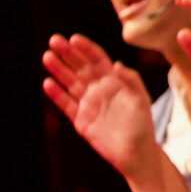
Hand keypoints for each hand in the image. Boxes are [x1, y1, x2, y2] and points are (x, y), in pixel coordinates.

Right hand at [39, 33, 160, 175]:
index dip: (86, 49)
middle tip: (54, 40)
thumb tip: (116, 64)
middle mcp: (99, 90)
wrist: (136, 153)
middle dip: (68, 53)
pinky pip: (66, 104)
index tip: (73, 38)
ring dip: (59, 70)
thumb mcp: (141, 100)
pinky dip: (57, 94)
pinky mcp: (80, 120)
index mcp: (115, 82)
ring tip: (47, 57)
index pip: (98, 60)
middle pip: (80, 68)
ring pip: (70, 83)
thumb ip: (131, 81)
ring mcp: (88, 104)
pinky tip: (48, 83)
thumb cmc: (143, 125)